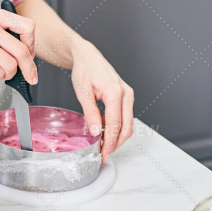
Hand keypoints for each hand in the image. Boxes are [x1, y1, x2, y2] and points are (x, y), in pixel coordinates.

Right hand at [0, 8, 36, 83]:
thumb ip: (3, 30)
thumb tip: (26, 51)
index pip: (28, 27)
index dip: (32, 43)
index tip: (30, 53)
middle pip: (22, 51)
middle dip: (29, 68)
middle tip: (30, 76)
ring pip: (12, 65)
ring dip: (10, 73)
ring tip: (1, 70)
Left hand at [69, 35, 133, 160]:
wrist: (88, 57)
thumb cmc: (84, 70)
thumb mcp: (82, 92)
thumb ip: (90, 113)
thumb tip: (95, 132)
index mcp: (114, 92)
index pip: (115, 124)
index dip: (109, 142)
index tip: (103, 153)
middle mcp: (126, 94)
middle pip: (126, 127)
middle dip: (116, 144)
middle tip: (103, 153)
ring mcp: (128, 95)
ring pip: (128, 124)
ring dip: (117, 137)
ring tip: (102, 144)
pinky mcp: (127, 96)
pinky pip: (125, 117)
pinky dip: (117, 127)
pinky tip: (105, 131)